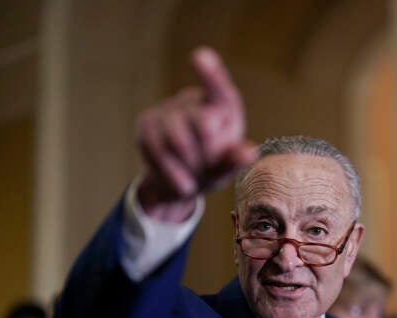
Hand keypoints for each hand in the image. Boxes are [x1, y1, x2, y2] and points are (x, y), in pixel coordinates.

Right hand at [136, 47, 257, 221]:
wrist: (179, 183)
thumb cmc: (211, 169)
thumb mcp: (226, 168)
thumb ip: (235, 159)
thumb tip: (249, 152)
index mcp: (223, 105)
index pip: (219, 88)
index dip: (211, 74)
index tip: (199, 55)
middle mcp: (195, 100)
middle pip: (202, 125)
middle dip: (207, 155)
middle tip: (207, 169)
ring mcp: (168, 108)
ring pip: (177, 139)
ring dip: (188, 165)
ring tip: (194, 180)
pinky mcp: (147, 121)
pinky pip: (156, 148)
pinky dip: (169, 171)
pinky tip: (179, 182)